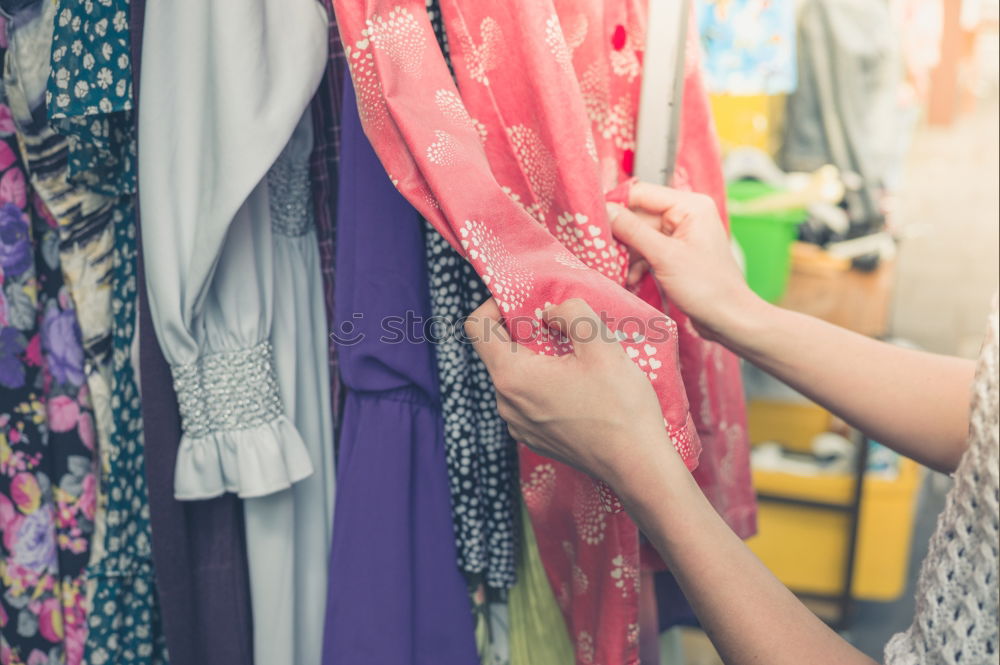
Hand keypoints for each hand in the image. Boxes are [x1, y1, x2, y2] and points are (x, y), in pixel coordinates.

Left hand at [465, 297, 678, 488]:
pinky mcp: (534, 438)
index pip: (476, 328)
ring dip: (536, 359)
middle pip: (497, 351)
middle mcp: (505, 403)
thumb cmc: (620, 405)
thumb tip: (552, 311)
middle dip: (523, 332)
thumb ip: (571, 312)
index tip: (526, 302)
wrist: (636, 464)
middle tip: (561, 326)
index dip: (495, 305)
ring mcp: (517, 425)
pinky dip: (543, 384)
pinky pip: (527, 400)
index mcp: (512, 376)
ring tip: (574, 357)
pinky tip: (577, 386)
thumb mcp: (601, 344)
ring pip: (514, 376)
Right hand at [608, 182, 762, 342]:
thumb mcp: (664, 256)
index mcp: (690, 205)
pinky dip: (637, 264)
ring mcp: (681, 235)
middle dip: (620, 236)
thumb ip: (632, 231)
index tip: (592, 220)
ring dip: (627, 254)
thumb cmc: (707, 287)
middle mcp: (686, 214)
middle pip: (639, 215)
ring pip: (640, 235)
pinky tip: (632, 279)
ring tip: (618, 271)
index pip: (641, 193)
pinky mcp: (676, 253)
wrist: (729, 319)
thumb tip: (605, 210)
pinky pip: (647, 250)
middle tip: (600, 251)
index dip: (616, 205)